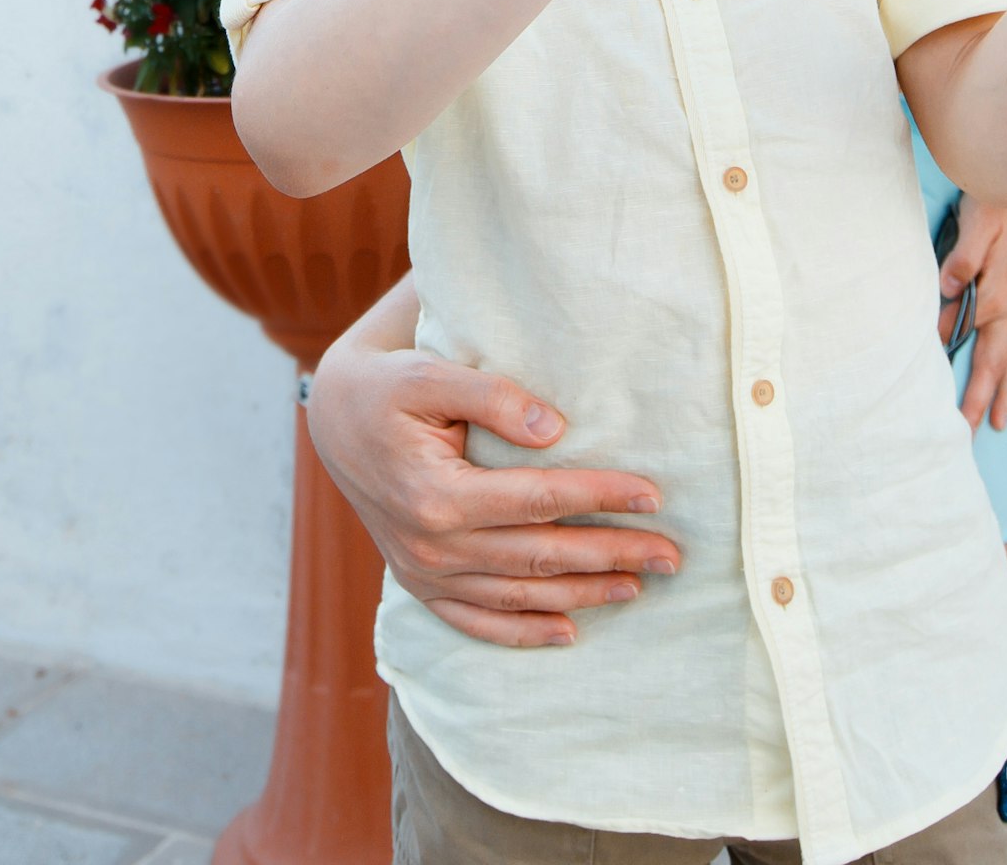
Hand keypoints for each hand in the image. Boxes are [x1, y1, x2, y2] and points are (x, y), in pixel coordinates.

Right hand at [304, 340, 679, 648]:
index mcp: (436, 494)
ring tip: (639, 586)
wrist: (334, 420)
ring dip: (582, 595)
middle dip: (611, 555)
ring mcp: (423, 573)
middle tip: (673, 555)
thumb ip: (492, 395)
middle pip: (540, 556)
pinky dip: (523, 632)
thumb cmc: (388, 388)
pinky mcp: (419, 584)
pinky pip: (476, 621)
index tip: (653, 495)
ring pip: (518, 594)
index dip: (599, 498)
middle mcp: (431, 546)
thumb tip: (554, 429)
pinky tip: (569, 632)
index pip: (540, 500)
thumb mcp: (430, 374)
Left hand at [941, 201, 1006, 430]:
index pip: (966, 338)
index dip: (948, 364)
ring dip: (1006, 394)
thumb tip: (945, 289)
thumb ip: (963, 258)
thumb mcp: (976, 225)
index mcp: (995, 296)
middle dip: (981, 402)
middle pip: (995, 365)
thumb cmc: (998, 207)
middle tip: (967, 438)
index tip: (931, 394)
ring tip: (999, 425)